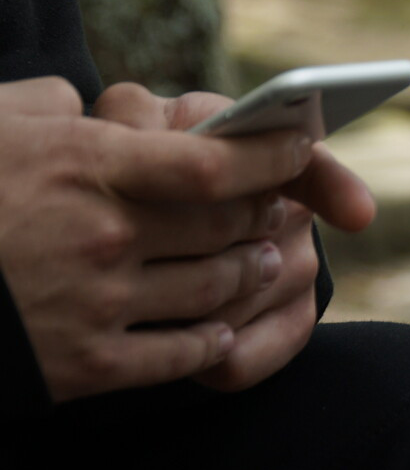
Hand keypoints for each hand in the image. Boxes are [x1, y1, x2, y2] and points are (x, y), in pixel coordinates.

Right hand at [0, 77, 321, 402]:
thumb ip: (47, 106)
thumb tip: (90, 102)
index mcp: (82, 167)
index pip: (213, 161)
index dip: (273, 153)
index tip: (302, 141)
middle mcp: (101, 235)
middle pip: (227, 225)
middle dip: (265, 213)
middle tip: (284, 206)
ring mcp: (96, 304)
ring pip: (216, 288)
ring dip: (250, 273)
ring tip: (263, 261)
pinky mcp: (83, 367)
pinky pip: (183, 355)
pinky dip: (214, 340)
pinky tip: (220, 328)